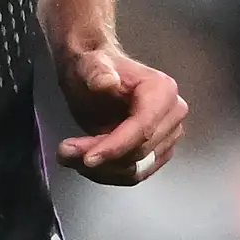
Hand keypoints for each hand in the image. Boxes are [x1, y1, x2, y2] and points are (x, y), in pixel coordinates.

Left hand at [54, 39, 186, 184]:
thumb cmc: (93, 68)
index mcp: (163, 90)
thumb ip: (96, 71)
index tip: (86, 158)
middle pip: (139, 152)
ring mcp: (169, 135)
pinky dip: (108, 173)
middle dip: (102, 157)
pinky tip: (86, 161)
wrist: (93, 75)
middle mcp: (173, 114)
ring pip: (136, 169)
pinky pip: (134, 174)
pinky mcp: (159, 152)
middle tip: (67, 150)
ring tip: (71, 155)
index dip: (115, 147)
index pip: (143, 129)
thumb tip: (107, 82)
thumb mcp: (88, 65)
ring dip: (101, 169)